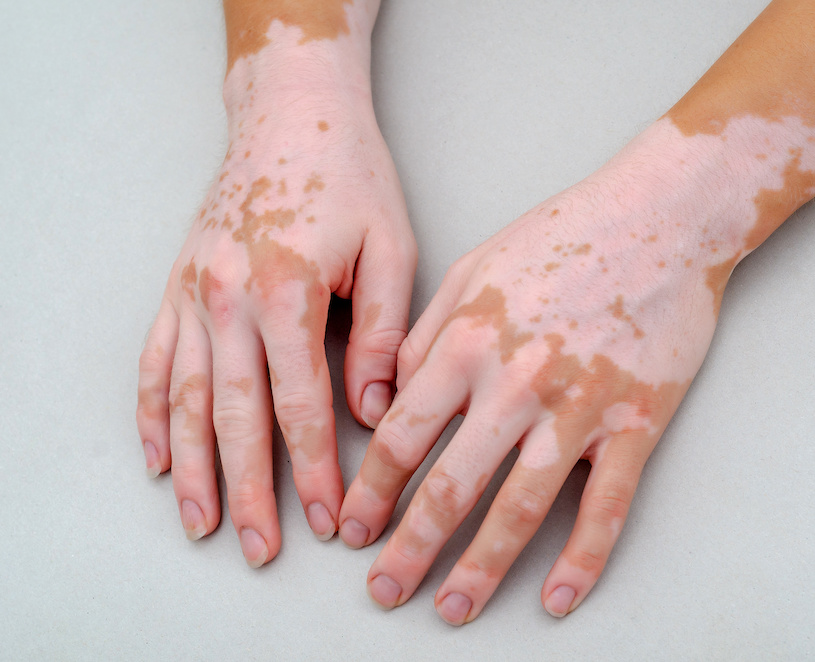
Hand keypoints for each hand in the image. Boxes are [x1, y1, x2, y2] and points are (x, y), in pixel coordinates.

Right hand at [136, 23, 415, 565]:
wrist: (290, 111)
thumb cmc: (349, 175)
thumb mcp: (388, 247)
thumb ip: (379, 333)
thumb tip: (370, 413)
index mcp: (287, 291)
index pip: (300, 407)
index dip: (316, 472)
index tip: (333, 519)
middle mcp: (228, 298)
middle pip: (236, 417)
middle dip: (250, 491)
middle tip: (260, 548)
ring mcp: (194, 292)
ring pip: (187, 399)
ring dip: (194, 469)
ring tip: (201, 524)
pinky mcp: (178, 284)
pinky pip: (155, 360)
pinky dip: (154, 414)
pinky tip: (160, 456)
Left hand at [337, 127, 732, 621]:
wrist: (661, 218)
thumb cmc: (564, 235)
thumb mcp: (470, 267)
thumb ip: (423, 334)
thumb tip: (389, 396)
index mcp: (468, 341)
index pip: (402, 436)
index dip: (372, 489)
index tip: (354, 526)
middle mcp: (517, 382)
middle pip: (450, 487)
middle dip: (408, 548)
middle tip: (383, 589)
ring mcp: (580, 408)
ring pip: (520, 510)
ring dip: (480, 569)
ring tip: (452, 609)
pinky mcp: (637, 423)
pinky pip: (607, 508)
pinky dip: (582, 561)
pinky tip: (558, 598)